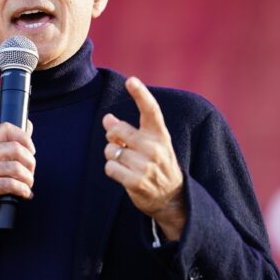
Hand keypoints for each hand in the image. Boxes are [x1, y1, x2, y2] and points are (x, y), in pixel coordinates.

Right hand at [0, 121, 35, 227]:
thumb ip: (11, 142)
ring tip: (28, 184)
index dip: (24, 138)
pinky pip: (10, 184)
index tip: (31, 151)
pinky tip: (24, 193)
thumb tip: (28, 124)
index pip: (6, 128)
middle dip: (30, 162)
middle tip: (31, 173)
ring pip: (15, 168)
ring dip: (28, 178)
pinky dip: (23, 190)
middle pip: (15, 148)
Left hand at [103, 77, 186, 239]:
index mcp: (160, 134)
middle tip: (122, 145)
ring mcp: (146, 166)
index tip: (131, 80)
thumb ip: (128, 129)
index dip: (140, 94)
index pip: (151, 110)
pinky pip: (110, 168)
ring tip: (127, 163)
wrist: (172, 198)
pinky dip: (112, 170)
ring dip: (113, 156)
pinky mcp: (136, 182)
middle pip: (118, 131)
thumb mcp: (149, 142)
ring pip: (111, 151)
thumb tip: (107, 118)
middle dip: (113, 136)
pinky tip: (124, 174)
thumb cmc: (156, 164)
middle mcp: (155, 148)